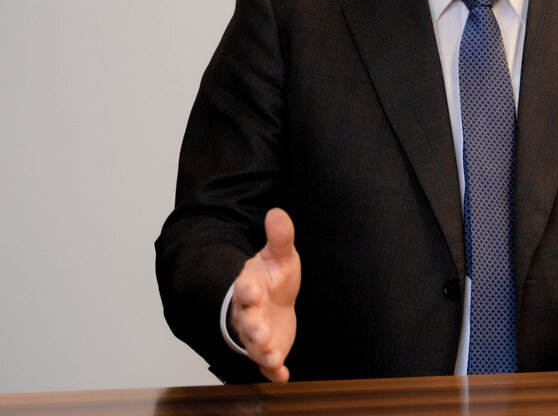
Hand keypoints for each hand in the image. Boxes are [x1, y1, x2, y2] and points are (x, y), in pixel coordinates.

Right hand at [230, 207, 300, 382]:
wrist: (274, 298)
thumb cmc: (273, 276)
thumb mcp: (280, 254)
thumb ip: (280, 237)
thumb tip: (278, 212)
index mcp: (250, 286)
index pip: (244, 288)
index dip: (247, 290)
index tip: (251, 291)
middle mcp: (249, 313)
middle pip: (247, 322)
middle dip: (253, 329)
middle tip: (260, 334)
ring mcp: (258, 332)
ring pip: (255, 345)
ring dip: (263, 352)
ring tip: (273, 358)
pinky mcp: (270, 348)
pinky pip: (268, 363)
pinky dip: (273, 371)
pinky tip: (282, 377)